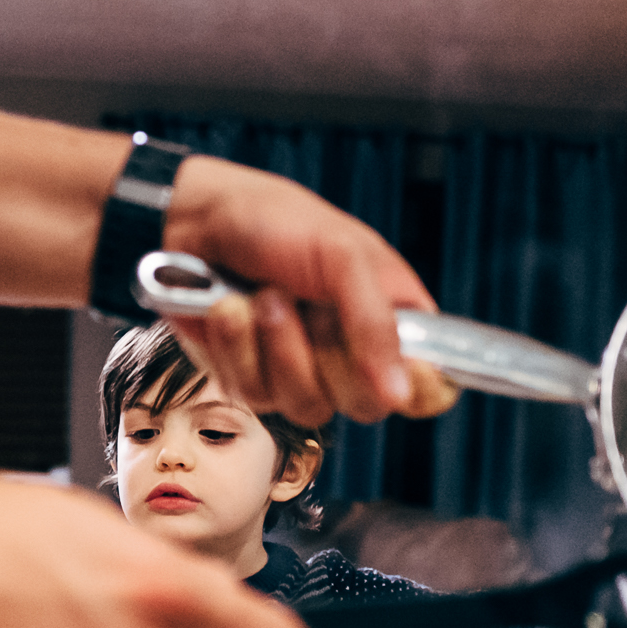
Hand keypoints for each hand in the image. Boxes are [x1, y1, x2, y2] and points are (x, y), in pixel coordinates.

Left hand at [159, 156, 459, 426]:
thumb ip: (376, 324)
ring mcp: (301, 370)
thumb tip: (401, 393)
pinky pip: (255, 394)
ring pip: (306, 405)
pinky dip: (238, 348)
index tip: (395, 378)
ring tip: (262, 297)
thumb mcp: (342, 256)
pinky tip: (230, 310)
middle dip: (328, 356)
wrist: (198, 220)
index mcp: (392, 318)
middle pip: (366, 406)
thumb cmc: (277, 221)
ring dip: (278, 347)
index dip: (418, 390)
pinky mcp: (252, 378)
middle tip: (305, 306)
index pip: (429, 385)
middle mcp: (352, 353)